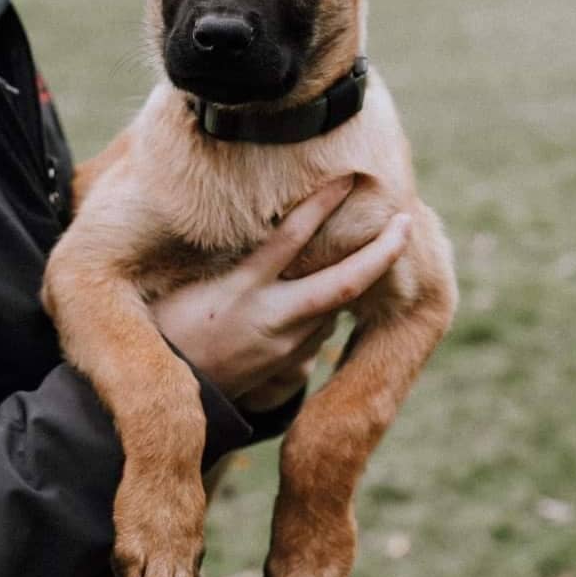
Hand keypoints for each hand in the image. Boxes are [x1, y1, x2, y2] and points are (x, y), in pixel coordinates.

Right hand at [151, 176, 411, 408]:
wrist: (171, 399)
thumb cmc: (169, 327)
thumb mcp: (189, 284)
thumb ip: (231, 257)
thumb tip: (271, 222)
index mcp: (241, 291)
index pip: (290, 238)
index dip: (322, 204)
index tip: (348, 177)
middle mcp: (272, 319)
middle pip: (342, 285)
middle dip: (380, 253)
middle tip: (407, 222)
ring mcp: (286, 346)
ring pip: (335, 304)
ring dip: (356, 275)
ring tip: (380, 242)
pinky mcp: (290, 364)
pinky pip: (320, 326)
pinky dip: (328, 302)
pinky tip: (331, 284)